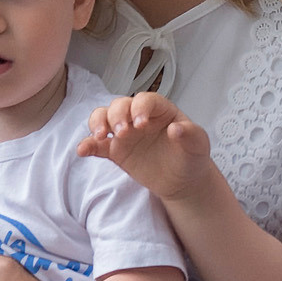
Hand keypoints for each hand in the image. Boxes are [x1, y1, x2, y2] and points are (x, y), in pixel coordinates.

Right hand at [77, 91, 213, 203]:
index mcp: (159, 110)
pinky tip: (83, 151)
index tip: (141, 124)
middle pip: (119, 105)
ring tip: (102, 137)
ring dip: (98, 124)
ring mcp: (125, 133)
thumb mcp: (198, 145)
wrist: (183, 180)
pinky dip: (88, 145)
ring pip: (103, 118)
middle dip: (117, 115)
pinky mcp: (115, 151)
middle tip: (122, 133)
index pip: (145, 100)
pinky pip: (97, 145)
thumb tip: (175, 129)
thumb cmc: (191, 156)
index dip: (140, 108)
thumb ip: (190, 134)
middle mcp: (138, 116)